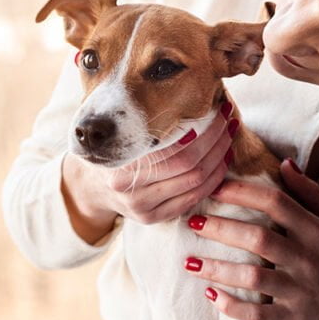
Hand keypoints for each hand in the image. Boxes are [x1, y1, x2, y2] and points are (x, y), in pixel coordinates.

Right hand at [62, 110, 234, 241]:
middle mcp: (133, 193)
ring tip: (228, 139)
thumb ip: (146, 123)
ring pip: (197, 185)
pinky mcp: (153, 219)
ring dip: (219, 161)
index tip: (218, 110)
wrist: (90, 187)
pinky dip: (212, 180)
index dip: (205, 131)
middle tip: (228, 122)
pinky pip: (193, 199)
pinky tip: (219, 163)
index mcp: (124, 168)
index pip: (179, 150)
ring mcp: (144, 210)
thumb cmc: (110, 150)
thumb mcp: (119, 133)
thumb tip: (190, 99)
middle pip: (192, 167)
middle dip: (217, 143)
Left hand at [184, 159, 318, 319]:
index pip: (276, 203)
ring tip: (190, 262)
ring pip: (253, 277)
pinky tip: (211, 296)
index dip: (242, 193)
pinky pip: (258, 314)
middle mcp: (308, 259)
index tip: (214, 187)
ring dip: (218, 269)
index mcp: (317, 232)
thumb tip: (285, 165)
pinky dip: (233, 307)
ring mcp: (301, 291)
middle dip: (221, 228)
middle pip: (258, 238)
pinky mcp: (295, 319)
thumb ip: (311, 195)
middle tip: (193, 221)